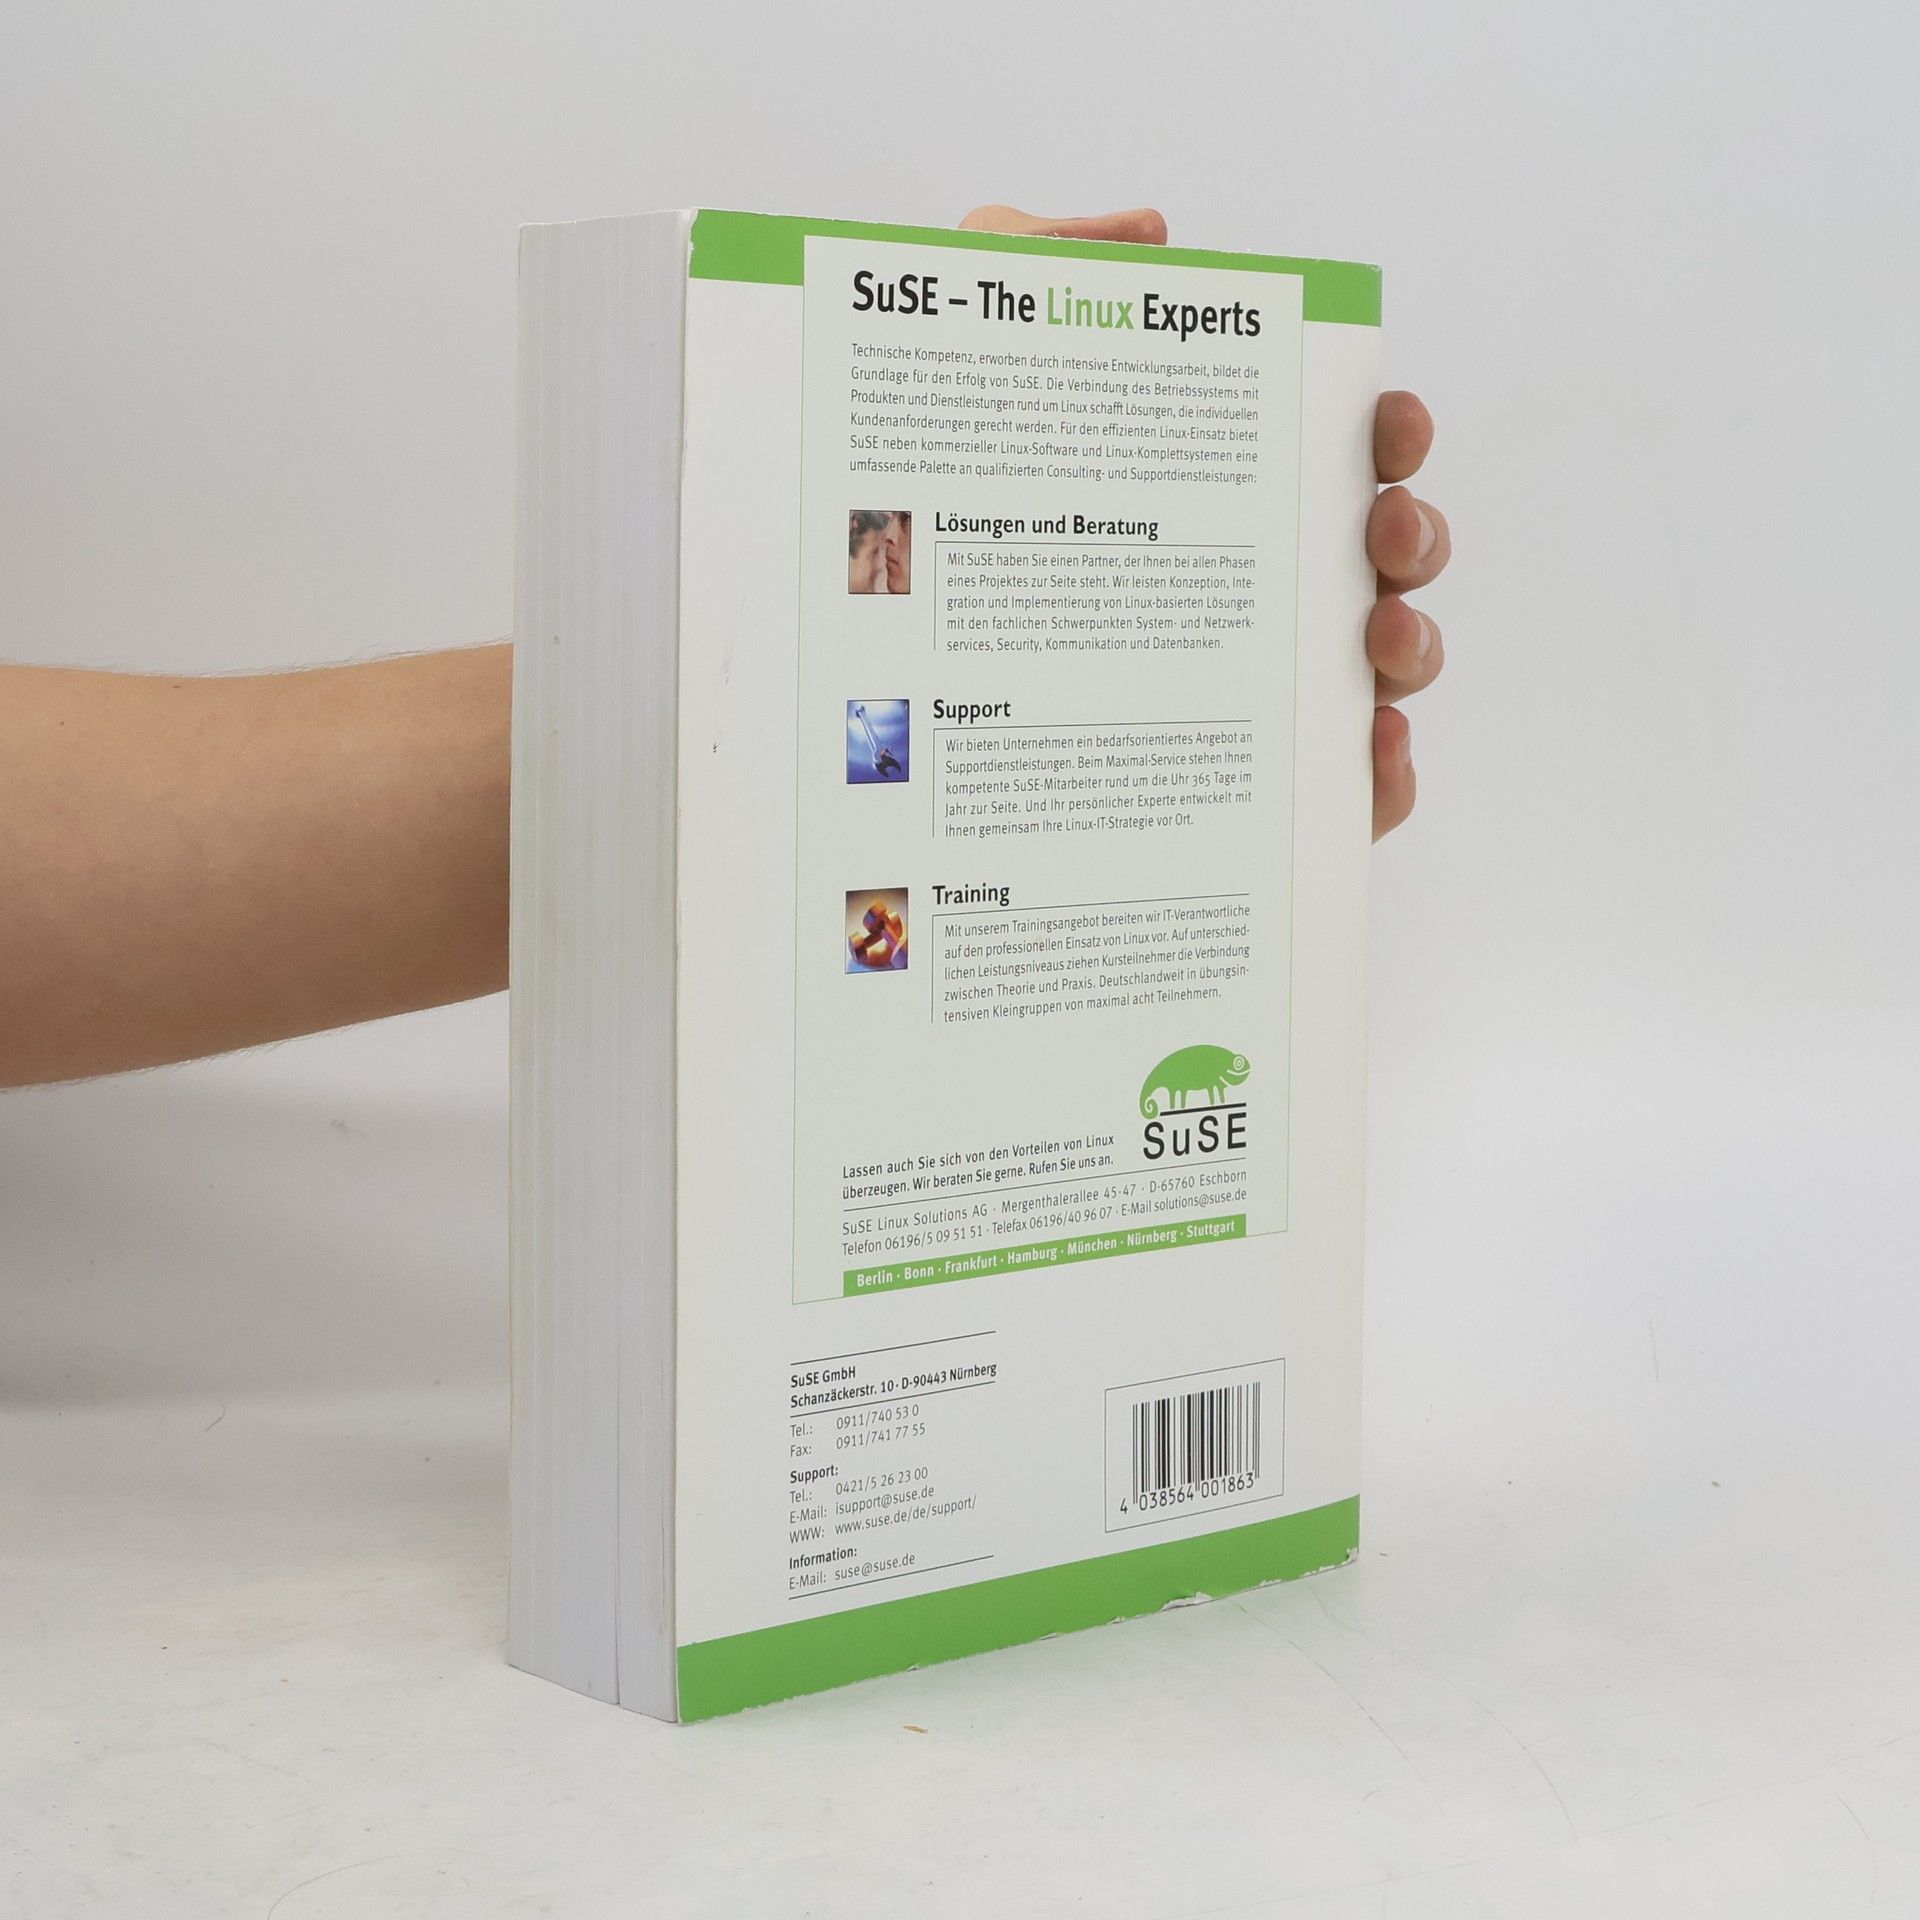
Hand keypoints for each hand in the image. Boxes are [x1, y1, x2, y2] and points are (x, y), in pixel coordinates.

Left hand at [960, 204, 1447, 839]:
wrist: (859, 634)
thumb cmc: (924, 483)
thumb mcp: (968, 349)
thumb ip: (1050, 260)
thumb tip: (1157, 237)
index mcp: (1218, 489)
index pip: (1336, 453)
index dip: (1386, 431)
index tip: (1388, 417)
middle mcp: (1253, 585)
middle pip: (1381, 560)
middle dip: (1410, 534)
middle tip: (1380, 527)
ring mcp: (1255, 688)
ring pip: (1381, 672)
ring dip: (1410, 649)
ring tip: (1378, 637)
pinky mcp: (1238, 787)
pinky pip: (1340, 797)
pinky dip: (1380, 780)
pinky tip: (1371, 751)